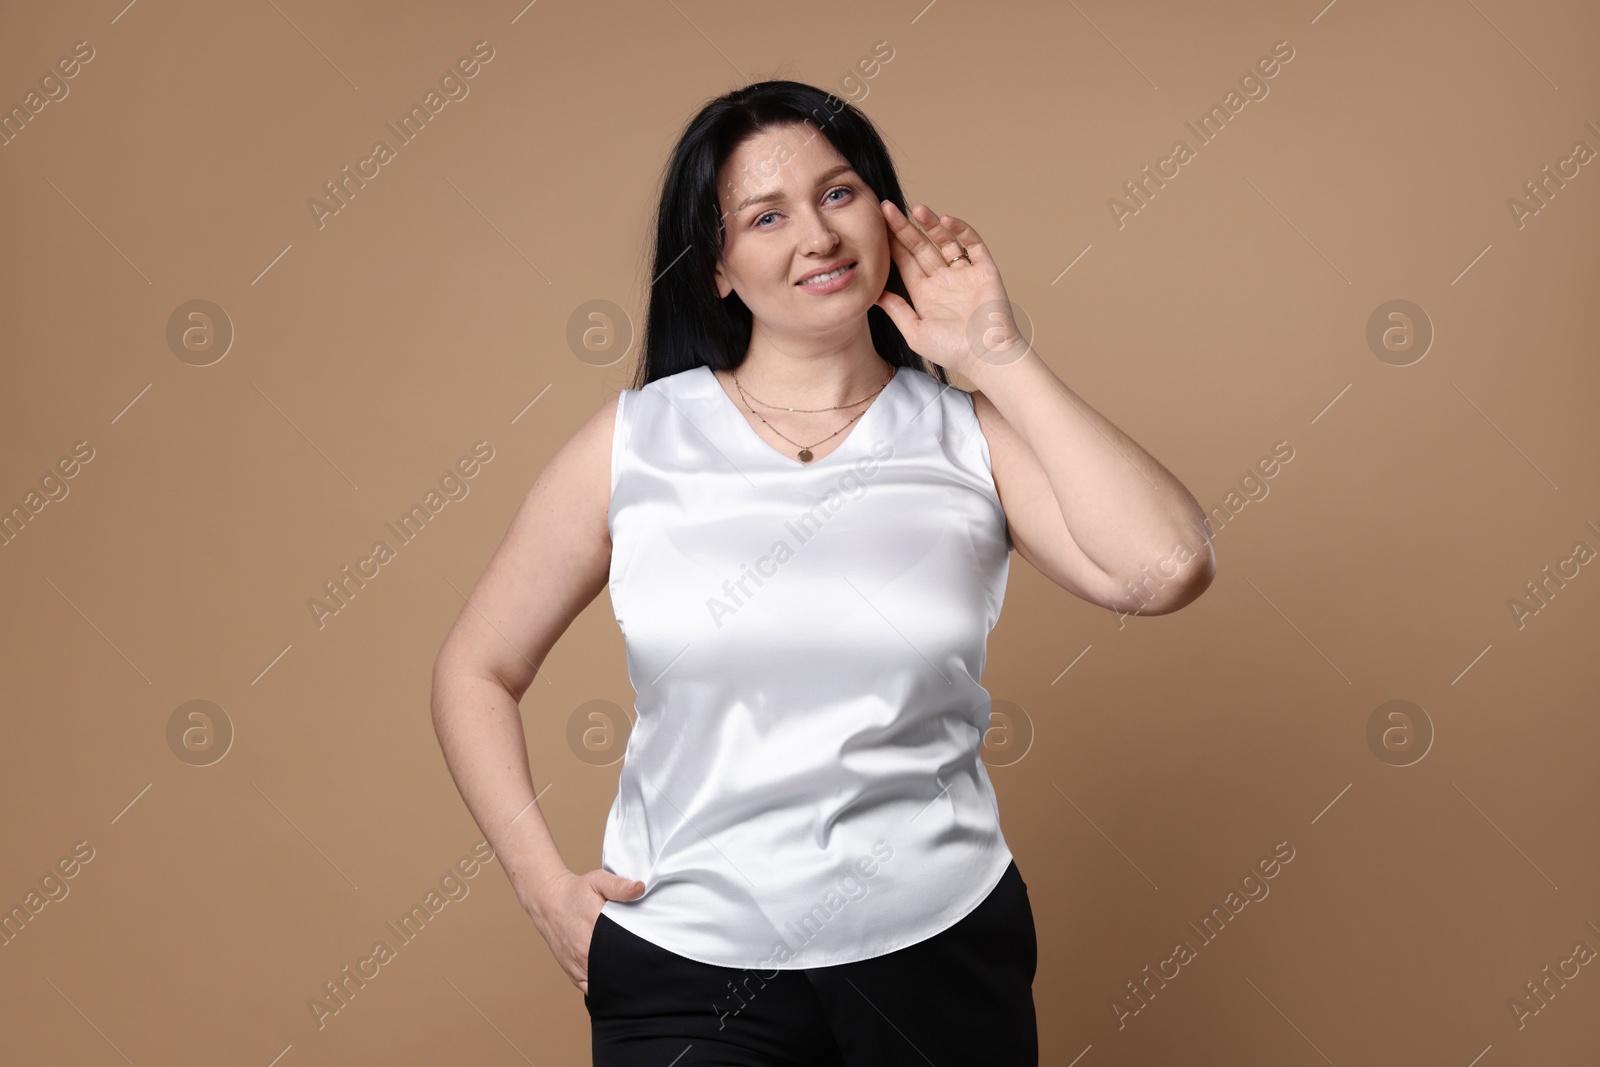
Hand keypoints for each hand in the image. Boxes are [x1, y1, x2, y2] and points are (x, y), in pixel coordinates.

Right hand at [520, 867, 645, 994]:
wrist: (548, 901)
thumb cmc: (575, 891)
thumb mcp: (598, 881)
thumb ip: (620, 886)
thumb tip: (640, 888)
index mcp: (594, 929)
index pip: (622, 952)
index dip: (637, 955)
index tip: (648, 954)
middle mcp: (583, 952)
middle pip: (614, 971)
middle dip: (629, 970)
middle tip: (644, 965)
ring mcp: (576, 965)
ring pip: (602, 984)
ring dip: (615, 981)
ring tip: (631, 974)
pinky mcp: (571, 972)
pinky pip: (590, 988)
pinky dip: (602, 987)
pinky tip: (613, 980)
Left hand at [874, 200, 1028, 376]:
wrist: (986, 356)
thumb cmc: (951, 350)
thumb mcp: (915, 331)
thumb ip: (896, 310)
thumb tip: (874, 294)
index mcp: (925, 293)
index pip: (905, 261)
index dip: (892, 243)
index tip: (877, 224)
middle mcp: (943, 280)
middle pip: (921, 246)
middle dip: (904, 228)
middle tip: (887, 208)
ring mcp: (964, 273)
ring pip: (945, 241)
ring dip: (931, 224)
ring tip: (916, 209)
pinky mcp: (984, 270)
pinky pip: (973, 244)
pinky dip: (962, 230)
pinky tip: (946, 221)